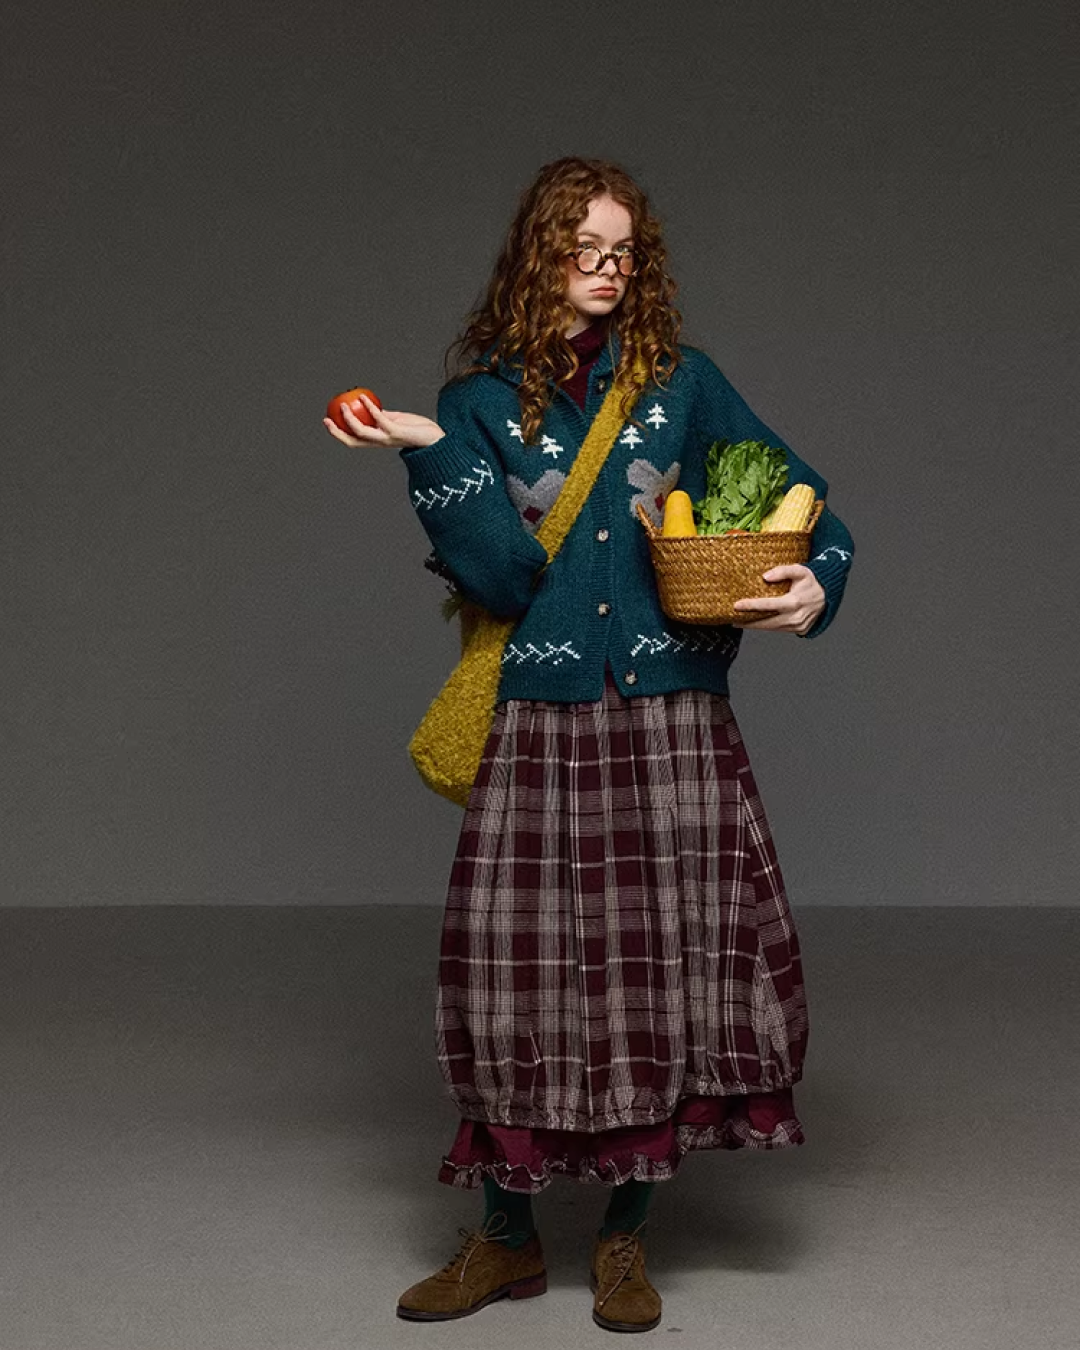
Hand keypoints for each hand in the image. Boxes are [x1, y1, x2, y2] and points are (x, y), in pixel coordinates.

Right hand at [322, 393, 443, 448]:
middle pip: (353, 441)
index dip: (339, 433)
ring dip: (351, 418)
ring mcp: (387, 438)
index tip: (328, 421)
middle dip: (338, 432)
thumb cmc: (418, 430)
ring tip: (344, 404)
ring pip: (363, 431)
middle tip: (327, 418)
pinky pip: (380, 419)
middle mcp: (380, 442)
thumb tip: (372, 409)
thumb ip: (384, 417)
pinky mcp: (396, 431)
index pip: (353, 440)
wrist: (436, 439)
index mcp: (378, 441)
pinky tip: (364, 397)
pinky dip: (370, 408)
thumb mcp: (397, 421)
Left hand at [731, 564, 824, 635]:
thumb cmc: (811, 581)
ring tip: (740, 621)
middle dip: (748, 621)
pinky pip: (779, 629)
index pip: (768, 605)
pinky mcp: (799, 630)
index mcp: (794, 602)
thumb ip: (783, 571)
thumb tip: (765, 576)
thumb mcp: (800, 570)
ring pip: (772, 628)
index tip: (736, 606)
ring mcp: (797, 626)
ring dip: (756, 625)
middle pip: (766, 622)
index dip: (751, 606)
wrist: (828, 595)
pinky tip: (756, 622)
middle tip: (732, 618)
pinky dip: (767, 626)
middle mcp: (795, 617)